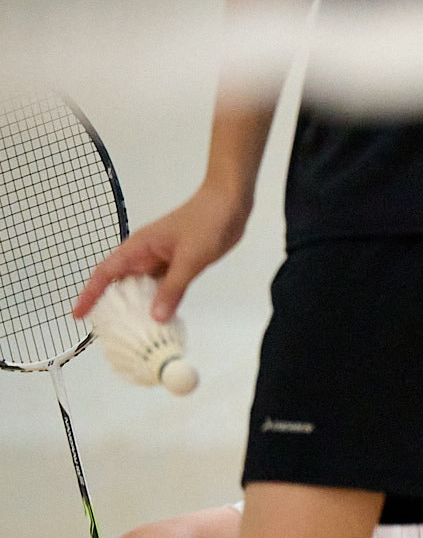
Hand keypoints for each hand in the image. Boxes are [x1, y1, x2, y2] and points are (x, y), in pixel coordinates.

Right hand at [74, 179, 251, 321]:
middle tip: (109, 333)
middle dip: (113, 307)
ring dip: (138, 307)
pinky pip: (162, 287)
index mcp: (137, 248)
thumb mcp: (190, 259)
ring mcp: (161, 260)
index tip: (78, 314)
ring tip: (134, 333)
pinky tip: (162, 319)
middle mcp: (144, 255)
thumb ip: (173, 288)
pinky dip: (159, 302)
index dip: (90, 294)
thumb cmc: (207, 223)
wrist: (229, 204)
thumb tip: (155, 317)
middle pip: (121, 284)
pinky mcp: (178, 264)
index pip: (105, 273)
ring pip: (142, 288)